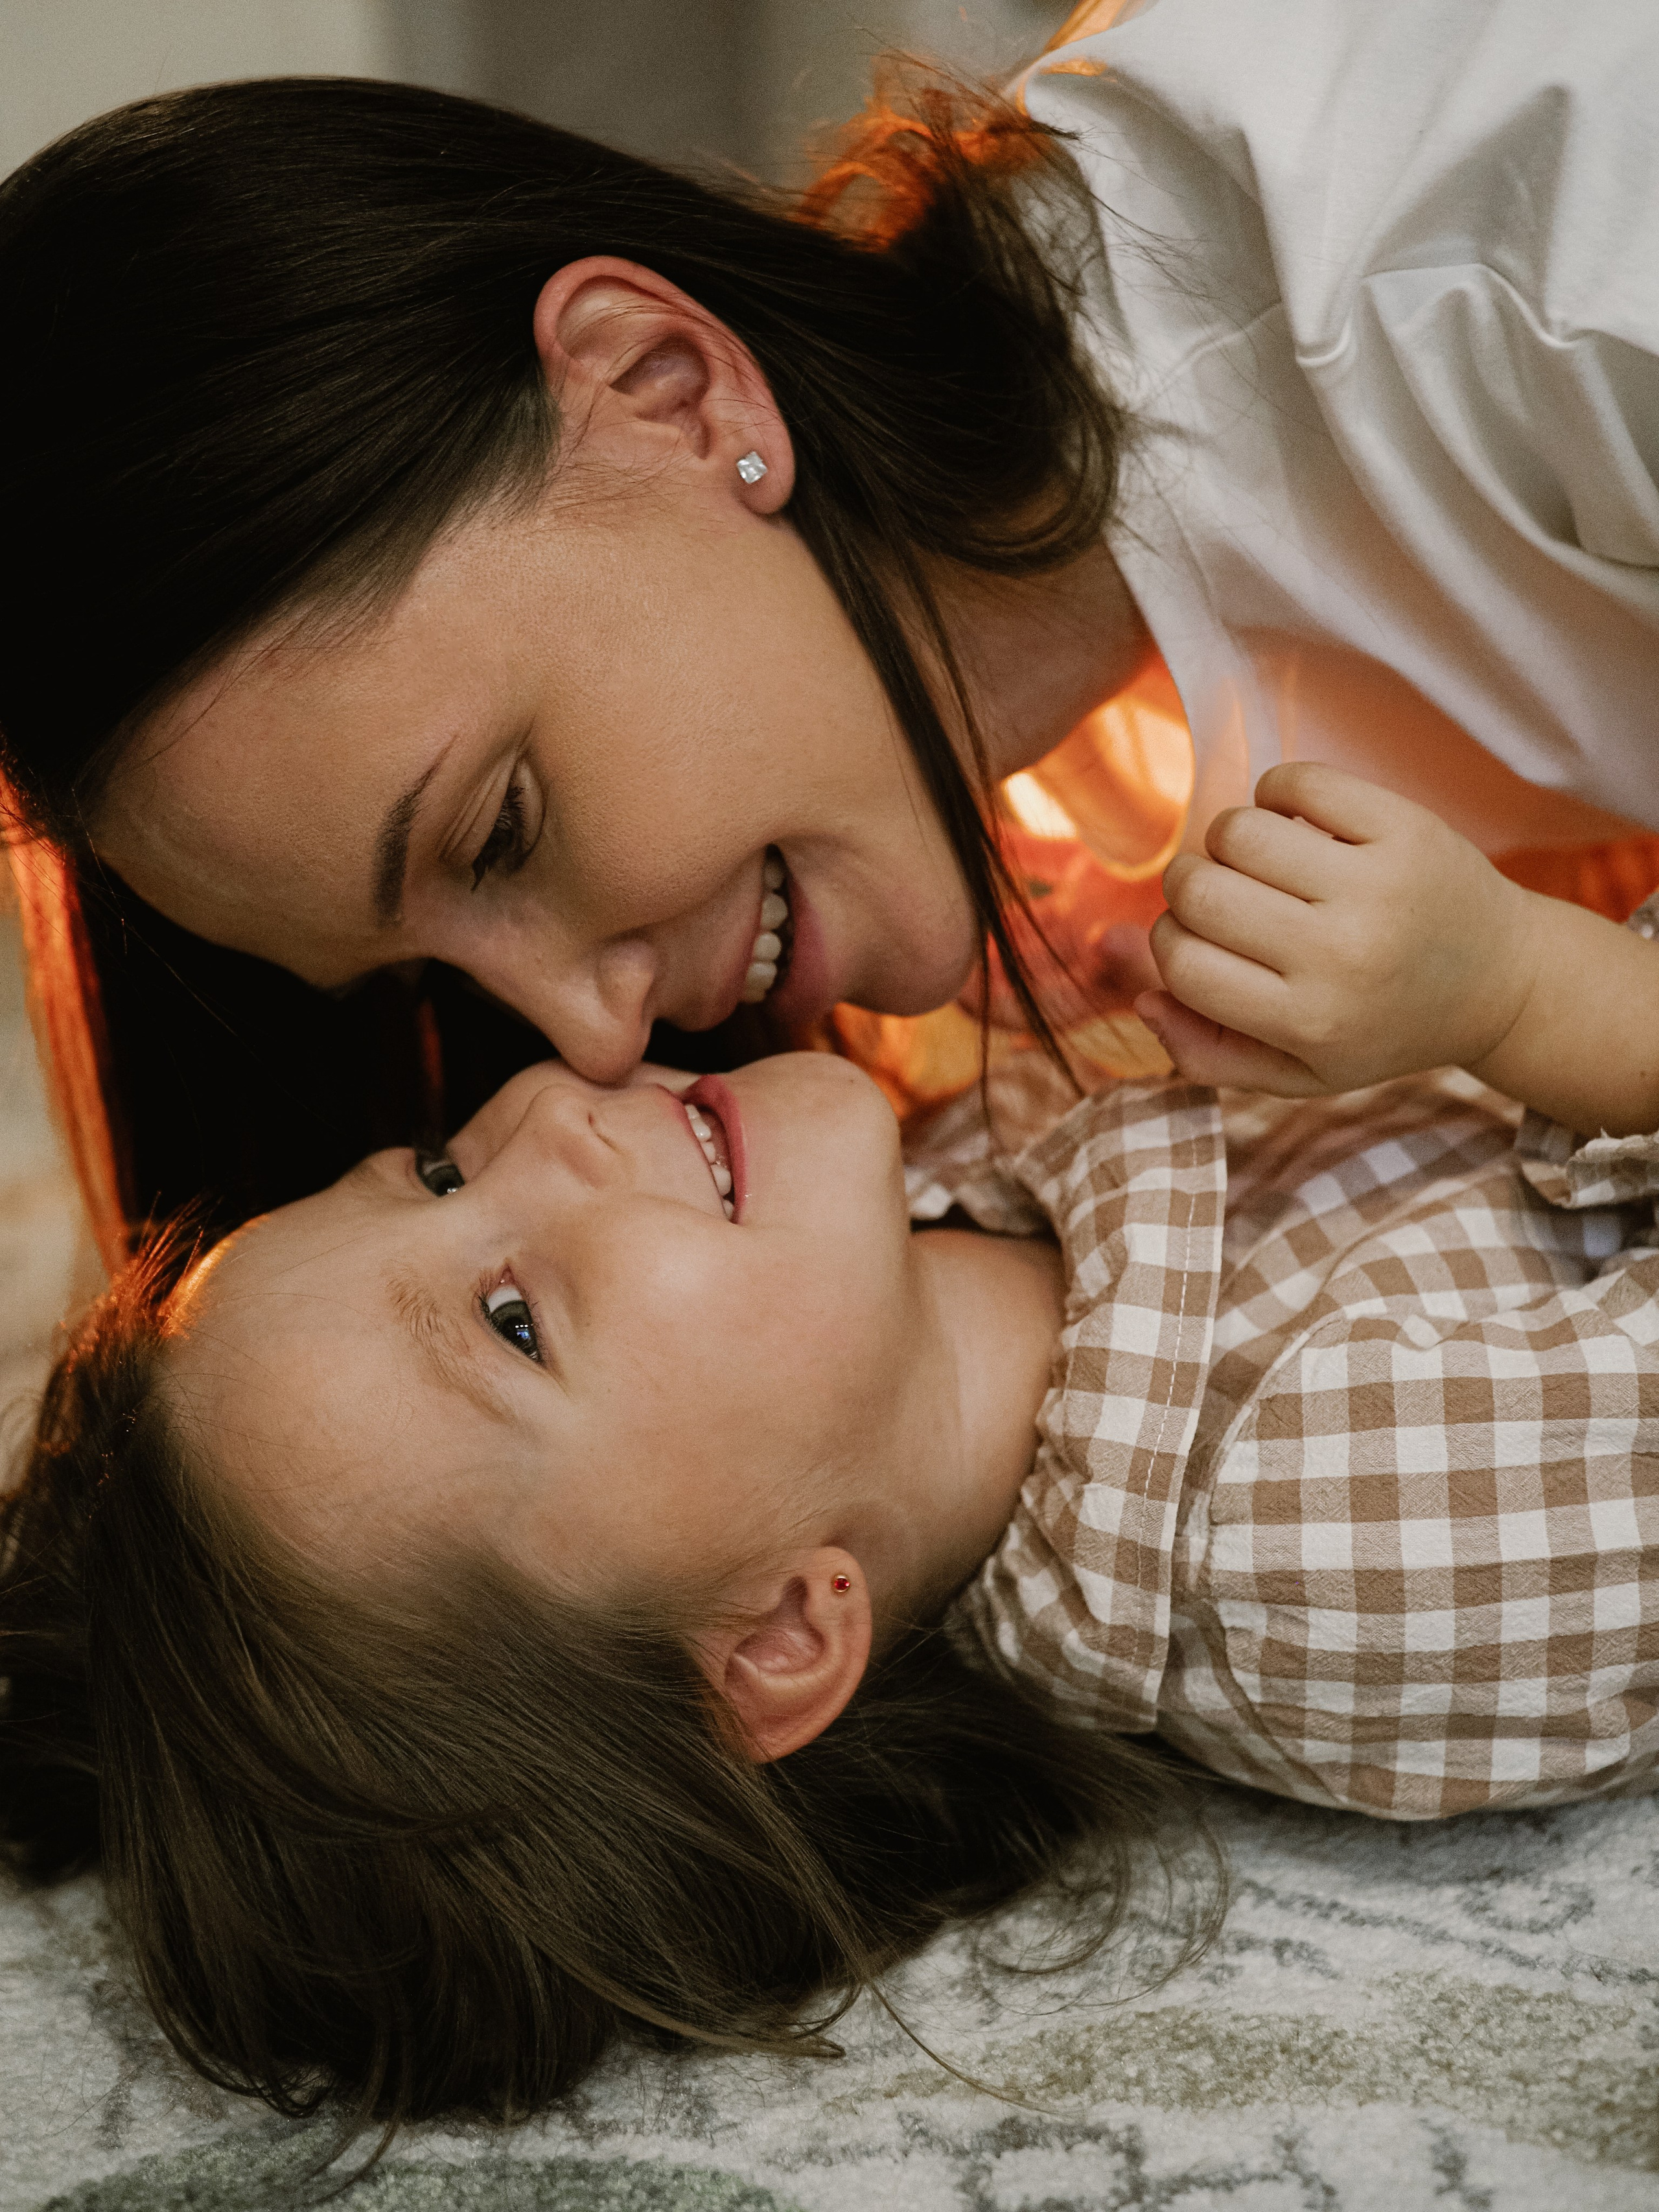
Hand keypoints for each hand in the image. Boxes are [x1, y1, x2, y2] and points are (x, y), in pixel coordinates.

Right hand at [1134, 763, 1535, 1094]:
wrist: (1503, 982)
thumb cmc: (1383, 1026)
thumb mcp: (1300, 1074)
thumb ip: (1208, 1055)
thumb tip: (1142, 999)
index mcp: (1309, 1022)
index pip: (1182, 963)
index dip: (1171, 942)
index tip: (1197, 940)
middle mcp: (1342, 957)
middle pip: (1198, 890)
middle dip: (1191, 886)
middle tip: (1226, 896)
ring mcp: (1378, 888)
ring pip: (1237, 830)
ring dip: (1230, 839)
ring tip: (1263, 861)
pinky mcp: (1407, 828)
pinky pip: (1296, 781)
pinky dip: (1277, 792)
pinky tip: (1299, 823)